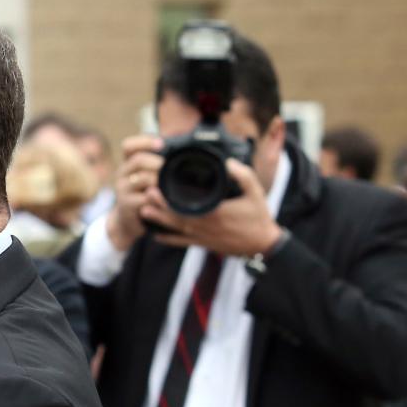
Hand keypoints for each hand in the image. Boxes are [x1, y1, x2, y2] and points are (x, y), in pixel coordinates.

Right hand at [105, 135, 164, 251]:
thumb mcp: (146, 179)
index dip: (144, 141)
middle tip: (171, 167)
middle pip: (138, 159)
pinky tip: (167, 199)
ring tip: (172, 184)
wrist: (127, 222)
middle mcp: (122, 174)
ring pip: (143, 178)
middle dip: (157, 162)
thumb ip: (158, 166)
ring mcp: (122, 190)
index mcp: (128, 164)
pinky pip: (145, 198)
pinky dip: (159, 198)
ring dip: (160, 180)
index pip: (129, 146)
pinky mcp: (126, 205)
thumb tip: (184, 151)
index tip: (162, 144)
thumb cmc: (143, 196)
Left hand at [143, 160, 282, 258]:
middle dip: (160, 206)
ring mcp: (202, 236)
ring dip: (159, 221)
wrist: (262, 244)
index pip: (187, 204)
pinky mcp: (203, 244)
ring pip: (175, 229)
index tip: (159, 186)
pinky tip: (155, 235)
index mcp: (214, 212)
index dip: (172, 197)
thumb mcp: (256, 192)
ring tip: (144, 211)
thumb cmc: (258, 217)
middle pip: (176, 216)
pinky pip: (182, 242)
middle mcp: (205, 226)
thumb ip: (243, 176)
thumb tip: (228, 162)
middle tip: (147, 194)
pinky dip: (168, 239)